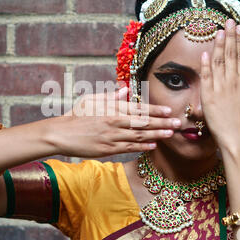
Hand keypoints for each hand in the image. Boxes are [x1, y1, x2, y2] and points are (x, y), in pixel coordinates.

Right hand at [45, 87, 181, 157]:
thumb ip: (110, 96)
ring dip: (157, 134)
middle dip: (162, 122)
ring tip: (171, 134)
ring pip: (139, 135)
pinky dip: (142, 146)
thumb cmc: (76, 115)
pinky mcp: (108, 149)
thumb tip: (125, 90)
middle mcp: (114, 121)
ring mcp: (112, 136)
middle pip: (143, 122)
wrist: (61, 133)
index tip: (169, 110)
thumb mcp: (91, 99)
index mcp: (111, 108)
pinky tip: (153, 145)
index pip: (138, 108)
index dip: (155, 110)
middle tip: (178, 123)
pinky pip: (129, 147)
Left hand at [200, 19, 239, 148]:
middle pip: (230, 55)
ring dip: (217, 45)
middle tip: (229, 22)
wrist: (238, 141)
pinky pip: (206, 77)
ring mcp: (219, 89)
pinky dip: (205, 65)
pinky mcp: (208, 97)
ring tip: (218, 31)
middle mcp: (232, 82)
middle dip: (230, 36)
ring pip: (218, 62)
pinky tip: (204, 53)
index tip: (239, 28)